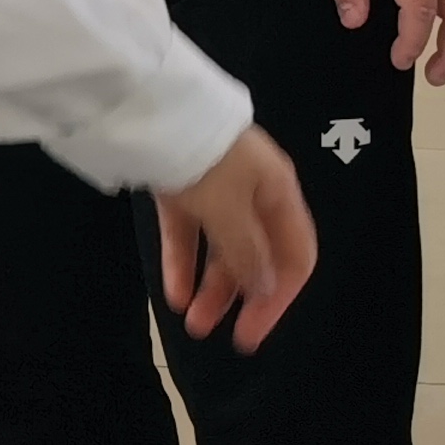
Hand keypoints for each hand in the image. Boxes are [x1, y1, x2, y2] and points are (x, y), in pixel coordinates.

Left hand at [153, 126, 318, 349]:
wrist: (149, 106)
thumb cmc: (204, 157)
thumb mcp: (230, 208)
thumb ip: (249, 252)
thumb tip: (267, 288)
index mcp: (280, 193)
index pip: (296, 256)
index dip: (280, 297)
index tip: (255, 330)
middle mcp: (254, 192)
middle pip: (256, 256)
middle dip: (239, 297)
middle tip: (222, 337)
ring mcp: (215, 189)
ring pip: (220, 247)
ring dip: (209, 287)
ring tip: (192, 324)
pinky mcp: (181, 185)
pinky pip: (188, 232)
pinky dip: (182, 261)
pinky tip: (173, 295)